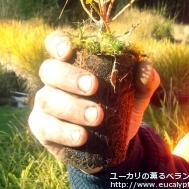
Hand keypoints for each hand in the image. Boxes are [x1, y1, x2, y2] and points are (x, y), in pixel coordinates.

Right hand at [28, 31, 159, 170]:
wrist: (111, 144)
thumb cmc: (118, 108)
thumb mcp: (134, 94)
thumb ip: (143, 81)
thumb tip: (146, 69)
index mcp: (73, 63)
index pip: (56, 44)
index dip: (58, 43)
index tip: (69, 50)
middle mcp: (54, 80)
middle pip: (49, 70)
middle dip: (70, 77)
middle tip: (93, 86)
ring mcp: (46, 104)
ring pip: (47, 99)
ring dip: (72, 107)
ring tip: (98, 116)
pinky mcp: (43, 128)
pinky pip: (46, 127)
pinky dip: (64, 132)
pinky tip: (82, 136)